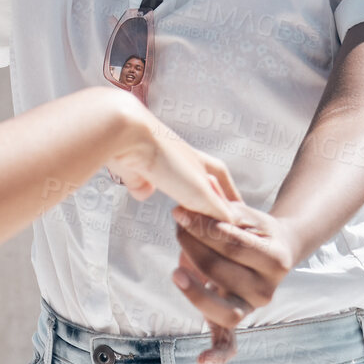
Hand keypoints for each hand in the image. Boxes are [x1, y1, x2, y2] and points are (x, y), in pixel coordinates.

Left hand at [107, 94, 239, 225]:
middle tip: (205, 219)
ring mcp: (157, 164)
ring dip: (175, 197)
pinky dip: (142, 190)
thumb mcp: (200, 193)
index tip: (236, 209)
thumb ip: (215, 211)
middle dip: (202, 200)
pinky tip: (143, 194)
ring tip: (179, 214)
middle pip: (196, 184)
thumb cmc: (167, 159)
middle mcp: (180, 162)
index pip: (221, 179)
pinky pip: (142, 184)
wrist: (127, 138)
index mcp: (200, 163)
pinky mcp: (134, 169)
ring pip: (171, 185)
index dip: (229, 195)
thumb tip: (227, 226)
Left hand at [170, 204, 300, 363]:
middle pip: (223, 273)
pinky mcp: (235, 321)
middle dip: (193, 247)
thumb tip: (197, 191)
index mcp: (275, 259)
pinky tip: (202, 360)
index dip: (203, 226)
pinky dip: (217, 355)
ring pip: (224, 310)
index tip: (179, 211)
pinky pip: (229, 343)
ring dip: (196, 293)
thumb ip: (222, 207)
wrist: (275, 248)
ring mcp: (251, 308)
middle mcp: (267, 289)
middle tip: (177, 227)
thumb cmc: (251, 228)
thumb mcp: (243, 213)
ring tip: (176, 272)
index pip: (233, 244)